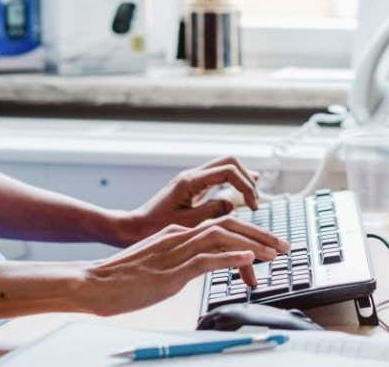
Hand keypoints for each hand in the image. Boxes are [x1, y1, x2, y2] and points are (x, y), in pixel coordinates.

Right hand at [72, 217, 289, 316]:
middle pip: (229, 226)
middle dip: (260, 235)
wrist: (93, 284)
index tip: (269, 246)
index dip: (249, 234)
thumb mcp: (159, 264)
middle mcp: (180, 236)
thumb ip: (181, 261)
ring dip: (252, 245)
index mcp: (178, 233)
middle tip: (283, 247)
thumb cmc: (123, 279)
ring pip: (222, 238)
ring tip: (274, 254)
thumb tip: (203, 266)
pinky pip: (205, 260)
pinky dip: (229, 258)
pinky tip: (248, 261)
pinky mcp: (170, 271)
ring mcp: (175, 252)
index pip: (222, 227)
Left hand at [117, 156, 264, 244]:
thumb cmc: (155, 227)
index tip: (253, 206)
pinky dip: (233, 183)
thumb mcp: (187, 223)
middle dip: (247, 178)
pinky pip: (218, 177)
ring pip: (225, 166)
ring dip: (242, 179)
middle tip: (254, 201)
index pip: (229, 170)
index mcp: (191, 181)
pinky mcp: (193, 187)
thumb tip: (233, 203)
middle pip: (230, 161)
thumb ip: (212, 210)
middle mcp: (193, 175)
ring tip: (253, 198)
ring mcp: (193, 179)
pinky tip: (241, 195)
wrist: (134, 227)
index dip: (246, 186)